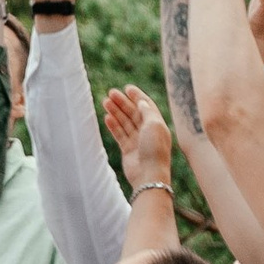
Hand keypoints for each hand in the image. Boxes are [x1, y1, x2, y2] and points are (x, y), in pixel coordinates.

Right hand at [103, 82, 173, 200]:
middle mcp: (148, 132)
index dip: (137, 96)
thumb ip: (147, 111)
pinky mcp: (128, 150)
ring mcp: (138, 141)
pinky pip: (119, 134)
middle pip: (134, 113)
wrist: (148, 175)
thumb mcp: (154, 125)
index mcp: (157, 125)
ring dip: (116, 112)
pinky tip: (106, 117)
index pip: (147, 106)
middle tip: (111, 93)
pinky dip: (113, 125)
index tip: (127, 88)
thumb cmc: (154, 149)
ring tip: (105, 102)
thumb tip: (141, 101)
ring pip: (125, 122)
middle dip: (123, 102)